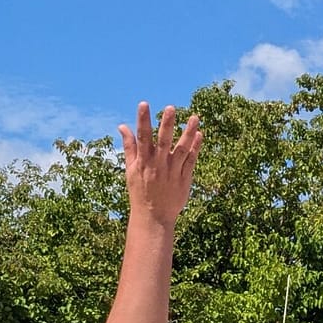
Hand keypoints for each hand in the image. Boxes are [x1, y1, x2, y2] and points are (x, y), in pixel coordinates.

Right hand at [118, 102, 202, 226]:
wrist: (153, 218)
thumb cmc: (140, 191)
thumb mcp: (131, 170)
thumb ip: (129, 147)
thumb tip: (122, 126)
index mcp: (144, 162)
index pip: (142, 138)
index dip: (143, 120)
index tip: (143, 104)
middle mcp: (158, 166)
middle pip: (164, 142)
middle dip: (167, 125)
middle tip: (171, 108)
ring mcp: (173, 172)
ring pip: (182, 150)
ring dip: (188, 133)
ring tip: (195, 117)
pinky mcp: (184, 180)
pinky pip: (191, 161)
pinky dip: (196, 148)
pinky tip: (199, 134)